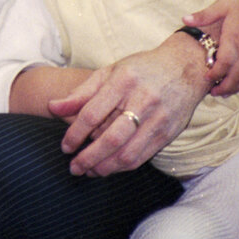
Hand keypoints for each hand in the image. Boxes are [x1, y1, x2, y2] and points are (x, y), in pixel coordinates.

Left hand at [46, 34, 208, 176]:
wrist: (186, 67)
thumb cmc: (142, 69)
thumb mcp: (110, 72)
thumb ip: (81, 92)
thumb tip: (52, 107)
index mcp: (123, 81)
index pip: (92, 113)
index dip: (75, 134)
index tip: (65, 147)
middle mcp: (142, 100)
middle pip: (110, 138)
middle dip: (88, 158)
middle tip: (73, 167)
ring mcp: (158, 119)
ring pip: (127, 153)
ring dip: (105, 168)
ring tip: (89, 171)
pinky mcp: (168, 133)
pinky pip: (142, 157)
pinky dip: (122, 167)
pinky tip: (109, 168)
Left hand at [184, 0, 238, 97]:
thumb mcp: (221, 7)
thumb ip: (203, 15)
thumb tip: (184, 19)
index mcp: (234, 39)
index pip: (224, 63)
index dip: (215, 74)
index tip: (206, 78)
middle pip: (235, 76)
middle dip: (224, 87)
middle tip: (213, 93)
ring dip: (236, 89)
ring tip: (224, 94)